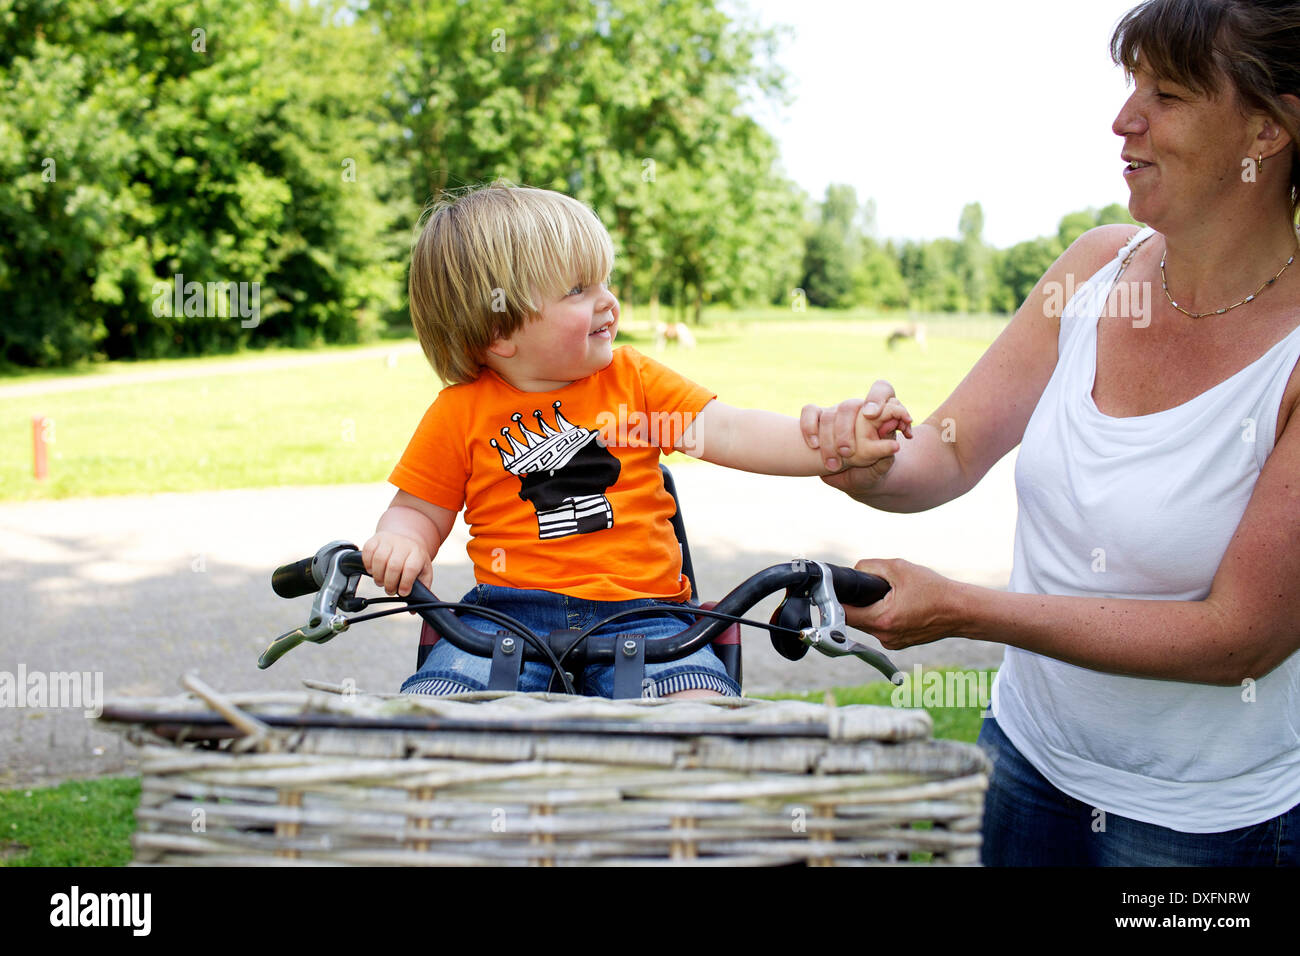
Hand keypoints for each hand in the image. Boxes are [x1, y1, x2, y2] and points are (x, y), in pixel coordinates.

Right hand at [362, 530, 432, 597]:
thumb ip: (421, 590)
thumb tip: (412, 611)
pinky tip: (373, 571)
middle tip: (390, 590)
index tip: (403, 593)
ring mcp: (388, 540)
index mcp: (417, 554)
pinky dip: (368, 565)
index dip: (405, 583)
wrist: (407, 538)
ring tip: (381, 582)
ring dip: (378, 576)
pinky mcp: (375, 539)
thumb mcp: (423, 571)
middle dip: (390, 583)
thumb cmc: (415, 559)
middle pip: (393, 566)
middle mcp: (403, 545)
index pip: (410, 568)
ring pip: (379, 559)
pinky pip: (367, 552)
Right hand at [799, 380, 912, 492]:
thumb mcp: (885, 463)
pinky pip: (809, 412)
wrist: (856, 478)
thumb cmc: (875, 468)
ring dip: (829, 442)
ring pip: (829, 414)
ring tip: (833, 466)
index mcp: (882, 413)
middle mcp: (859, 409)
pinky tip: (814, 445)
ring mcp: (838, 413)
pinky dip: (809, 428)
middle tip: (847, 453)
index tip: (871, 415)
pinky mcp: (819, 421)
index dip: (877, 398)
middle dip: (845, 431)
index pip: (882, 390)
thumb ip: (887, 449)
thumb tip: (887, 432)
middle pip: (850, 406)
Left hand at [842, 558, 956, 650]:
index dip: (838, 599)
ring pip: (869, 624)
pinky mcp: (900, 643)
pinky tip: (899, 605)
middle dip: (859, 602)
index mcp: (881, 620)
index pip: (844, 613)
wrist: (961, 611)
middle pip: (856, 618)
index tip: (837, 589)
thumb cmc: (934, 590)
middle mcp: (885, 636)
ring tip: (890, 595)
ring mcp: (893, 642)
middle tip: (869, 587)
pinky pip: (882, 628)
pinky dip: (884, 616)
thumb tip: (855, 570)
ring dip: (872, 609)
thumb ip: (870, 566)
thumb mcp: (899, 568)